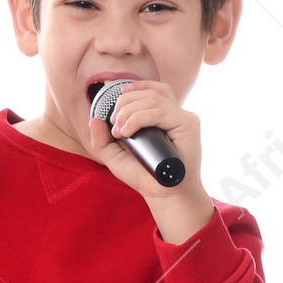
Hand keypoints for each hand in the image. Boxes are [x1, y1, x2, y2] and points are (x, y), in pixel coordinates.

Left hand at [88, 79, 213, 242]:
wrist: (164, 195)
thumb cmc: (145, 177)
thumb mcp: (116, 158)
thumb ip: (102, 141)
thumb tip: (94, 120)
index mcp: (164, 116)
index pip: (154, 89)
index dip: (136, 87)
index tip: (117, 98)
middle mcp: (175, 114)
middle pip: (150, 92)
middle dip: (125, 104)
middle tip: (115, 124)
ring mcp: (183, 118)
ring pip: (153, 100)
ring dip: (130, 111)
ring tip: (120, 131)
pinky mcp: (188, 124)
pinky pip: (161, 111)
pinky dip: (140, 118)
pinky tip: (128, 131)